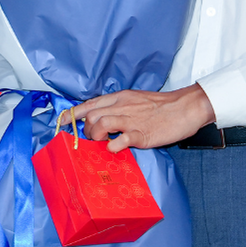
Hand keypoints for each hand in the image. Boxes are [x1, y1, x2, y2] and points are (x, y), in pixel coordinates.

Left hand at [65, 84, 216, 150]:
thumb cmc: (161, 106)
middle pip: (91, 116)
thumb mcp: (135, 99)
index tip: (61, 123)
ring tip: (102, 143)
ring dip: (96, 137)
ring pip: (100, 124)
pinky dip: (113, 146)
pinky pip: (120, 140)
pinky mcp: (142, 134)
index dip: (72, 114)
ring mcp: (131, 120)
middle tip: (92, 139)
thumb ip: (118, 107)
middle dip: (85, 131)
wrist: (184, 107)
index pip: (89, 104)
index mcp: (120, 98)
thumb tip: (101, 117)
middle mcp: (122, 107)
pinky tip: (115, 148)